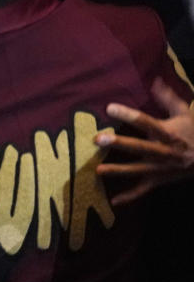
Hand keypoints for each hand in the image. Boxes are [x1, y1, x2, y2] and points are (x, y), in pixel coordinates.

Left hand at [95, 77, 193, 204]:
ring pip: (138, 171)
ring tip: (97, 170)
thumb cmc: (193, 133)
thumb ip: (168, 98)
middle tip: (97, 139)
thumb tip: (154, 79)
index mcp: (169, 133)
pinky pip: (143, 191)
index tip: (109, 107)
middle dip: (119, 143)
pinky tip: (113, 202)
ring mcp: (161, 169)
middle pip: (140, 147)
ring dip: (118, 171)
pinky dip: (129, 197)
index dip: (129, 115)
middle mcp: (164, 152)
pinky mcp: (159, 181)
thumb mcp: (185, 113)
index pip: (147, 122)